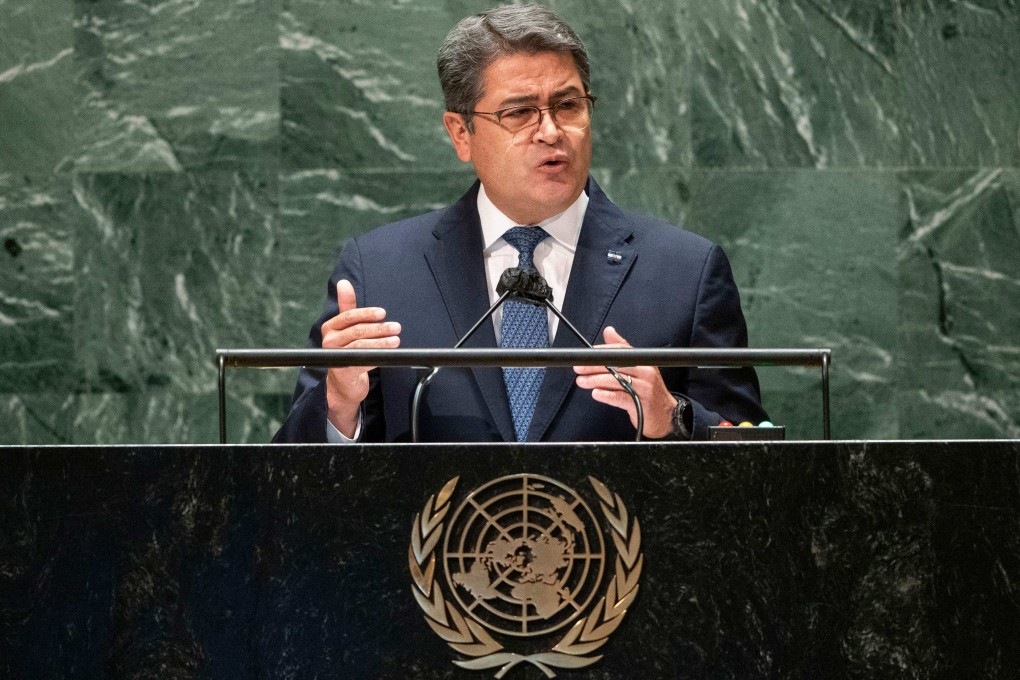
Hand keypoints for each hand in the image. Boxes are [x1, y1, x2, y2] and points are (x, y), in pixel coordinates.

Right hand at [322, 279, 400, 436]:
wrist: (343, 382)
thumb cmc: (347, 349)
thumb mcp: (347, 327)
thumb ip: (346, 306)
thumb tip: (343, 283)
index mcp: (330, 327)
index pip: (349, 316)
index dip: (367, 314)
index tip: (383, 313)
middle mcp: (329, 341)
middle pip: (357, 331)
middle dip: (379, 328)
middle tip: (396, 327)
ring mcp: (335, 357)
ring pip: (361, 345)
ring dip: (381, 342)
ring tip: (396, 339)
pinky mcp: (343, 371)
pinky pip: (363, 360)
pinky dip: (377, 356)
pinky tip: (389, 352)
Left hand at [573, 326, 676, 438]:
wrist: (667, 416)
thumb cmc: (649, 392)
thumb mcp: (639, 369)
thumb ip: (623, 351)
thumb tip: (609, 331)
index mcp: (644, 362)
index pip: (622, 350)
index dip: (603, 351)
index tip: (587, 354)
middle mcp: (646, 373)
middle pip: (616, 365)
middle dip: (594, 366)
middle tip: (579, 368)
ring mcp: (645, 389)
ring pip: (616, 381)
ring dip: (595, 380)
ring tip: (581, 381)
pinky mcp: (641, 404)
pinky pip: (620, 398)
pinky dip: (606, 395)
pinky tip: (595, 394)